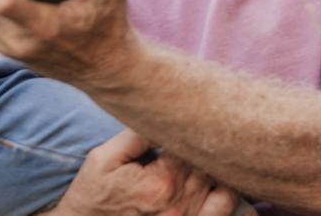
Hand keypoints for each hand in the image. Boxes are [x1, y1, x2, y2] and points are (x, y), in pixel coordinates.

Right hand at [47, 129, 252, 215]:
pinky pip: (222, 213)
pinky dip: (227, 198)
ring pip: (223, 190)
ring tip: (212, 154)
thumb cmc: (93, 195)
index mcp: (161, 182)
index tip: (188, 115)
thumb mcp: (103, 159)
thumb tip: (157, 117)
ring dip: (219, 170)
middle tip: (204, 127)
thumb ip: (134, 137)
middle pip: (209, 166)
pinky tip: (219, 183)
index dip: (191, 127)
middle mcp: (180, 205)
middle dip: (206, 146)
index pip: (192, 144)